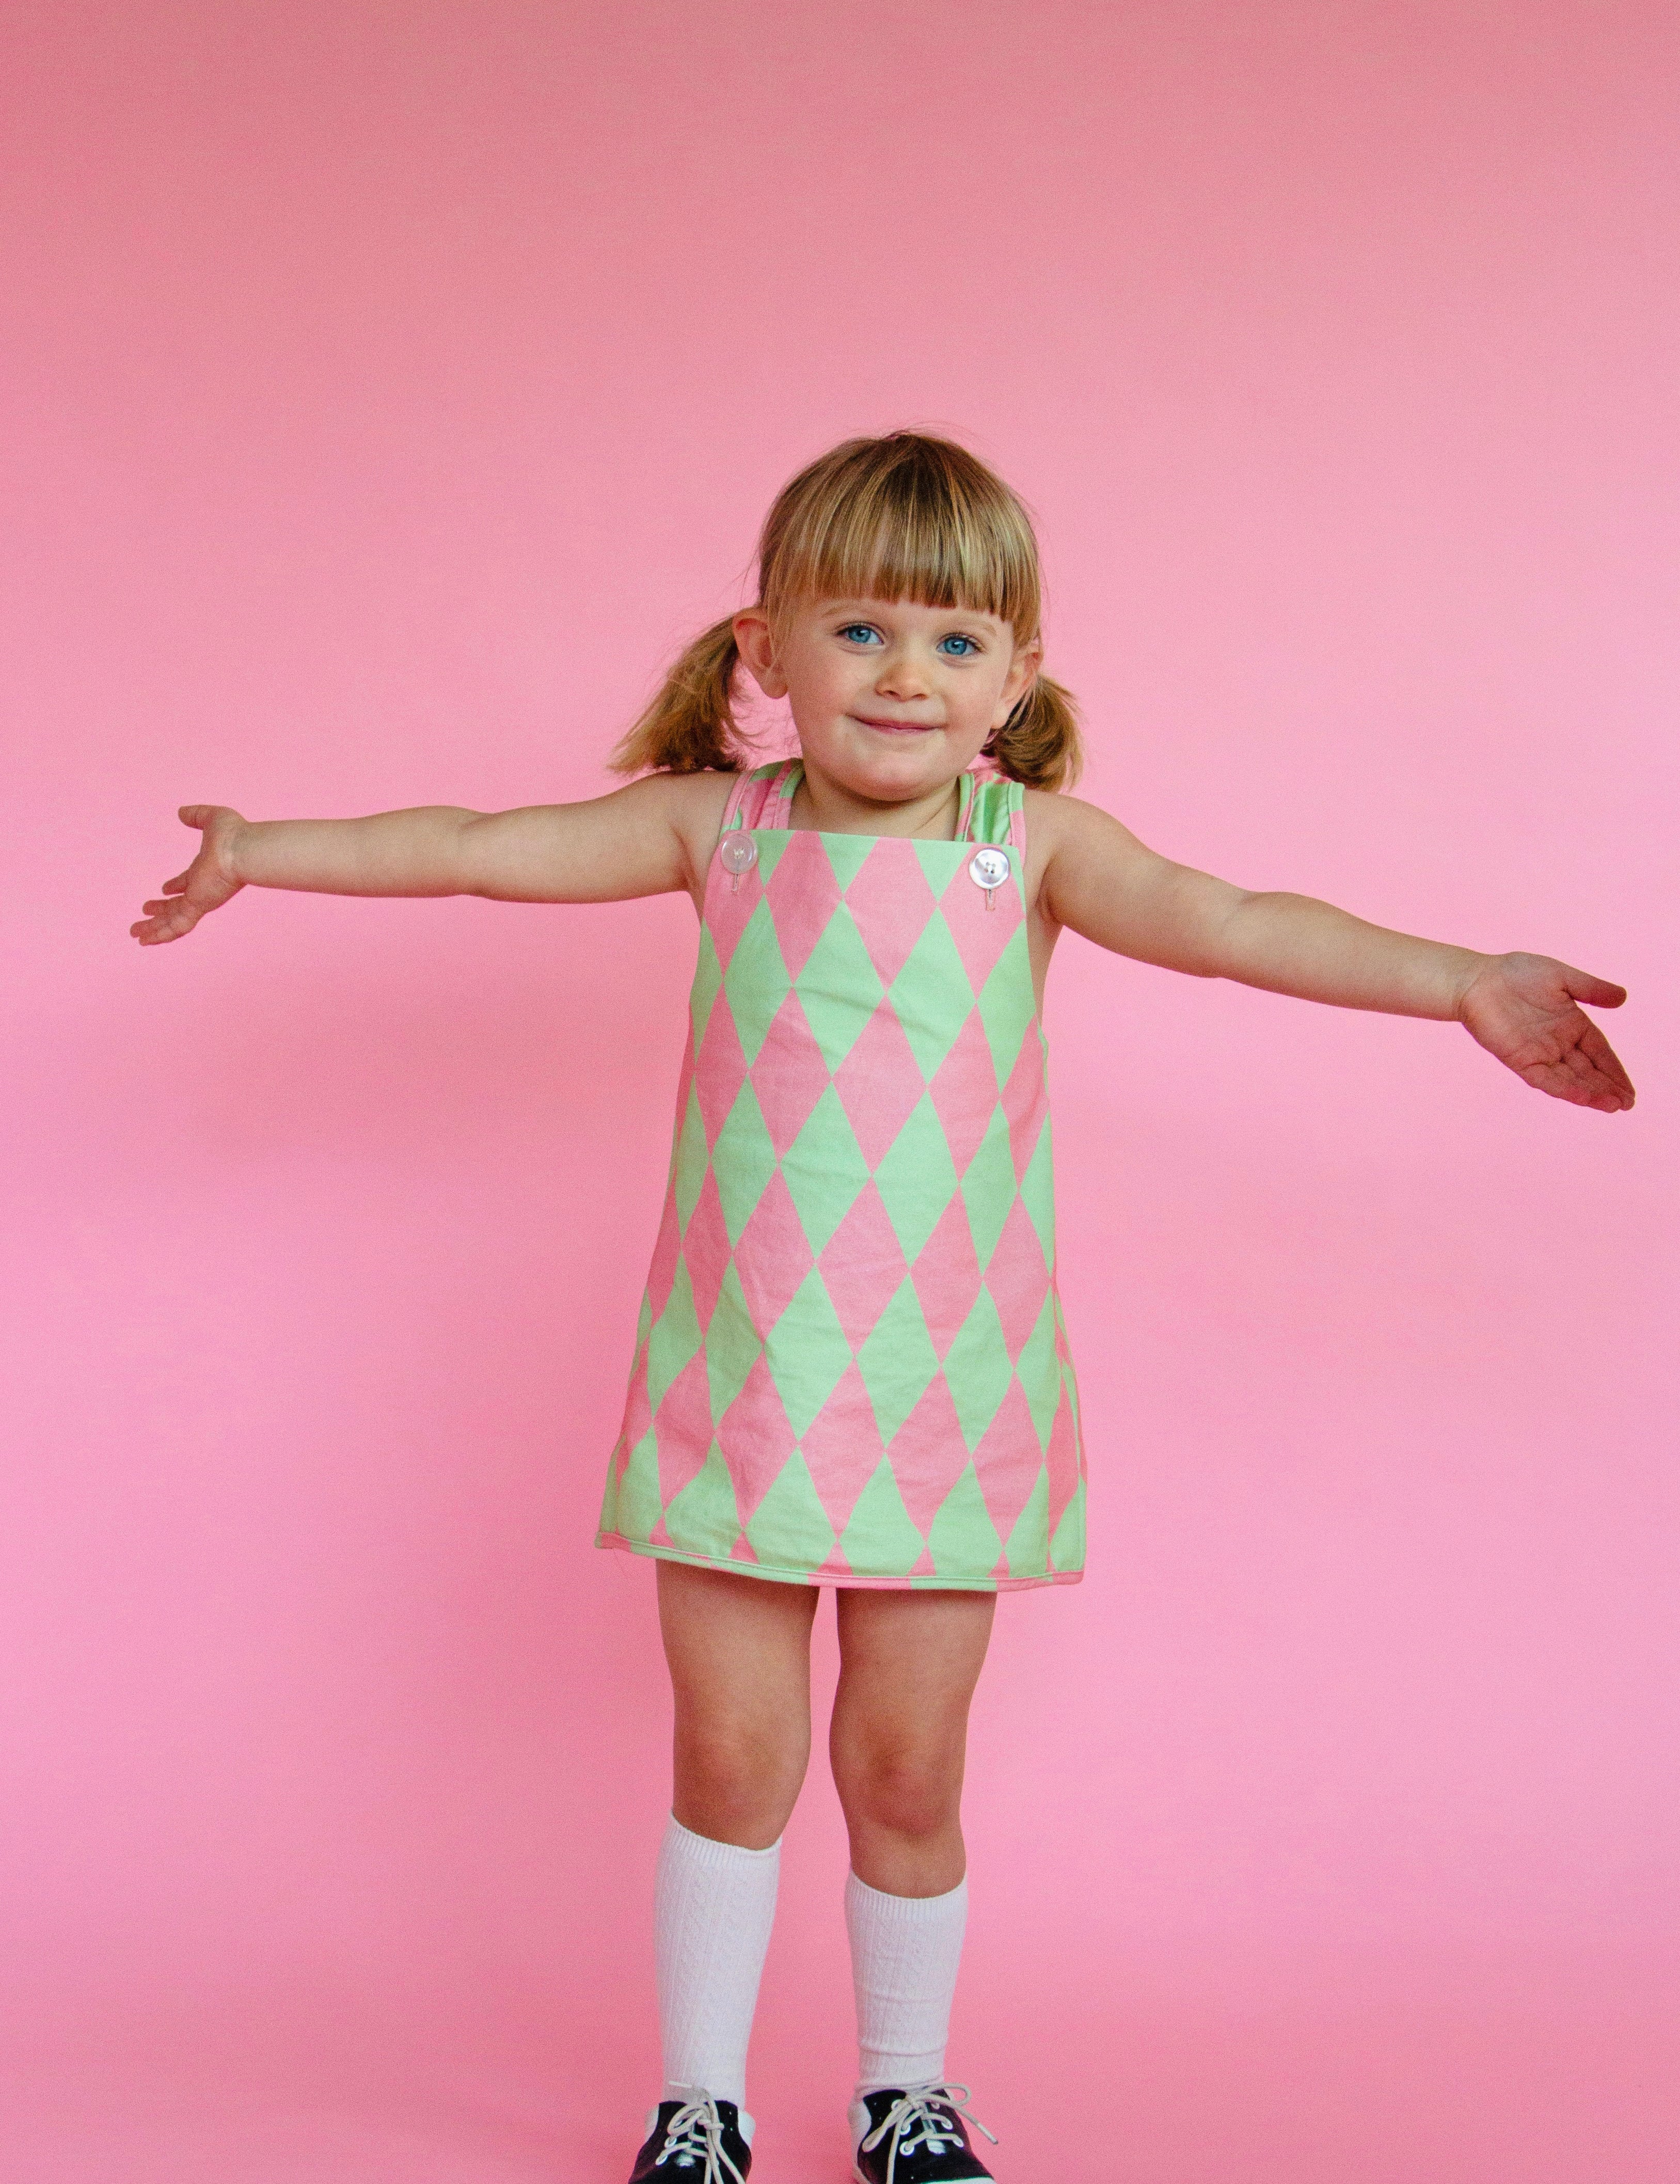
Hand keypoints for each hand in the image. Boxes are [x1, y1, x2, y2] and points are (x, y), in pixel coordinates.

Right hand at [131, 805, 248, 944]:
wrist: (244, 850)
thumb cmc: (234, 835)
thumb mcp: (211, 819)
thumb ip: (196, 815)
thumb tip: (181, 812)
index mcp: (206, 872)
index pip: (187, 883)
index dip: (175, 886)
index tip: (164, 889)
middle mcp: (203, 889)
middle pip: (177, 905)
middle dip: (161, 911)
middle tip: (145, 913)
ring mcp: (200, 900)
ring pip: (173, 921)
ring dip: (154, 928)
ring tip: (136, 935)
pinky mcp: (197, 907)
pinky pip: (176, 926)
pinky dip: (160, 934)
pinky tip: (144, 941)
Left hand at [1457, 952, 1634, 1112]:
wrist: (1477, 978)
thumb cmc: (1517, 973)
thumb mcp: (1563, 977)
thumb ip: (1591, 989)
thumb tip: (1623, 998)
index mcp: (1572, 1025)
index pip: (1600, 1053)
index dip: (1615, 1071)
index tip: (1629, 1091)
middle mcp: (1558, 1044)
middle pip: (1588, 1071)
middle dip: (1607, 1088)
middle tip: (1627, 1105)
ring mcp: (1539, 1053)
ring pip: (1569, 1079)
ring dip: (1590, 1093)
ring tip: (1612, 1106)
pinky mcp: (1519, 1059)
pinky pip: (1544, 1078)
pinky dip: (1563, 1088)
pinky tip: (1582, 1098)